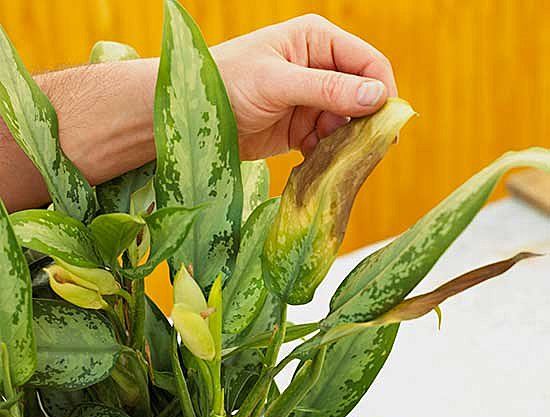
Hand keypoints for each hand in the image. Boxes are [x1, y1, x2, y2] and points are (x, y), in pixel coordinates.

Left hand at [211, 14, 396, 158]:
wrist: (196, 118)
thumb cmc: (228, 83)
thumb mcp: (277, 82)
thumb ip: (325, 88)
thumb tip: (375, 97)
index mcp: (317, 41)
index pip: (368, 63)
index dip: (381, 92)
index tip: (385, 125)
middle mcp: (320, 69)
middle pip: (362, 96)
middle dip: (365, 122)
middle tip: (364, 149)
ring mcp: (311, 101)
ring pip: (347, 123)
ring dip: (345, 142)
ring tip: (333, 156)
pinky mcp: (301, 129)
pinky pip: (328, 143)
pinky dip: (328, 154)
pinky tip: (319, 162)